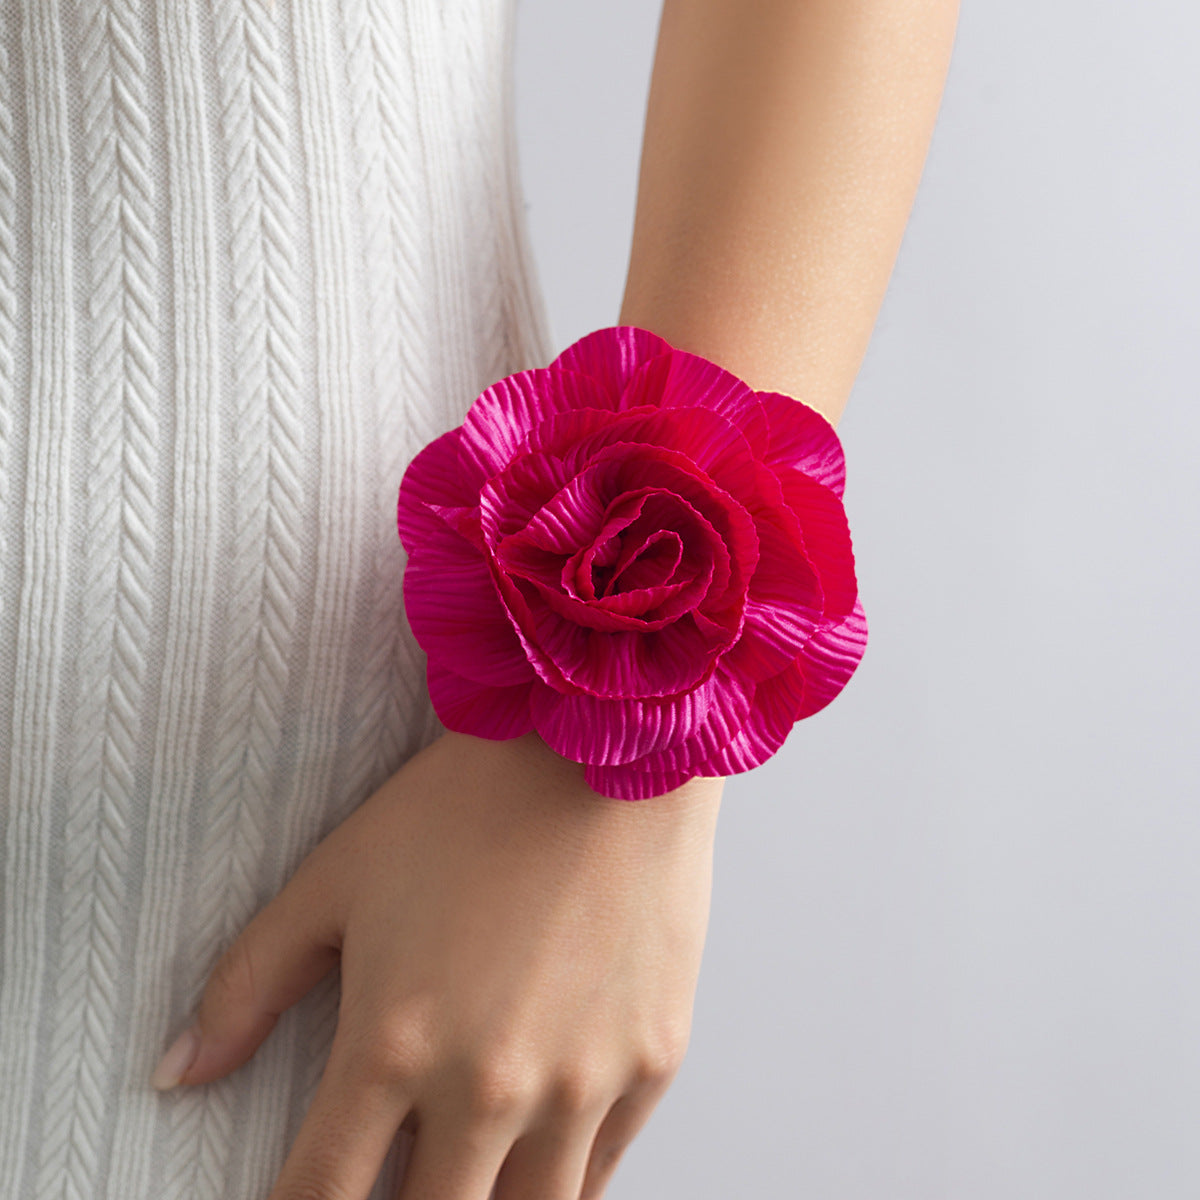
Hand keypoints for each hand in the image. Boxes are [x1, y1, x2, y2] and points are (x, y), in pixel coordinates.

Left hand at [151, 729, 722, 1198]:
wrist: (606, 748)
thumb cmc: (471, 802)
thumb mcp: (339, 877)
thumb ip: (249, 982)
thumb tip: (178, 1070)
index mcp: (396, 1043)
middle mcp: (490, 1087)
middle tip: (385, 1175)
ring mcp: (583, 1083)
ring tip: (463, 1168)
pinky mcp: (653, 1063)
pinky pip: (599, 1175)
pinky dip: (556, 1177)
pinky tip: (533, 1143)